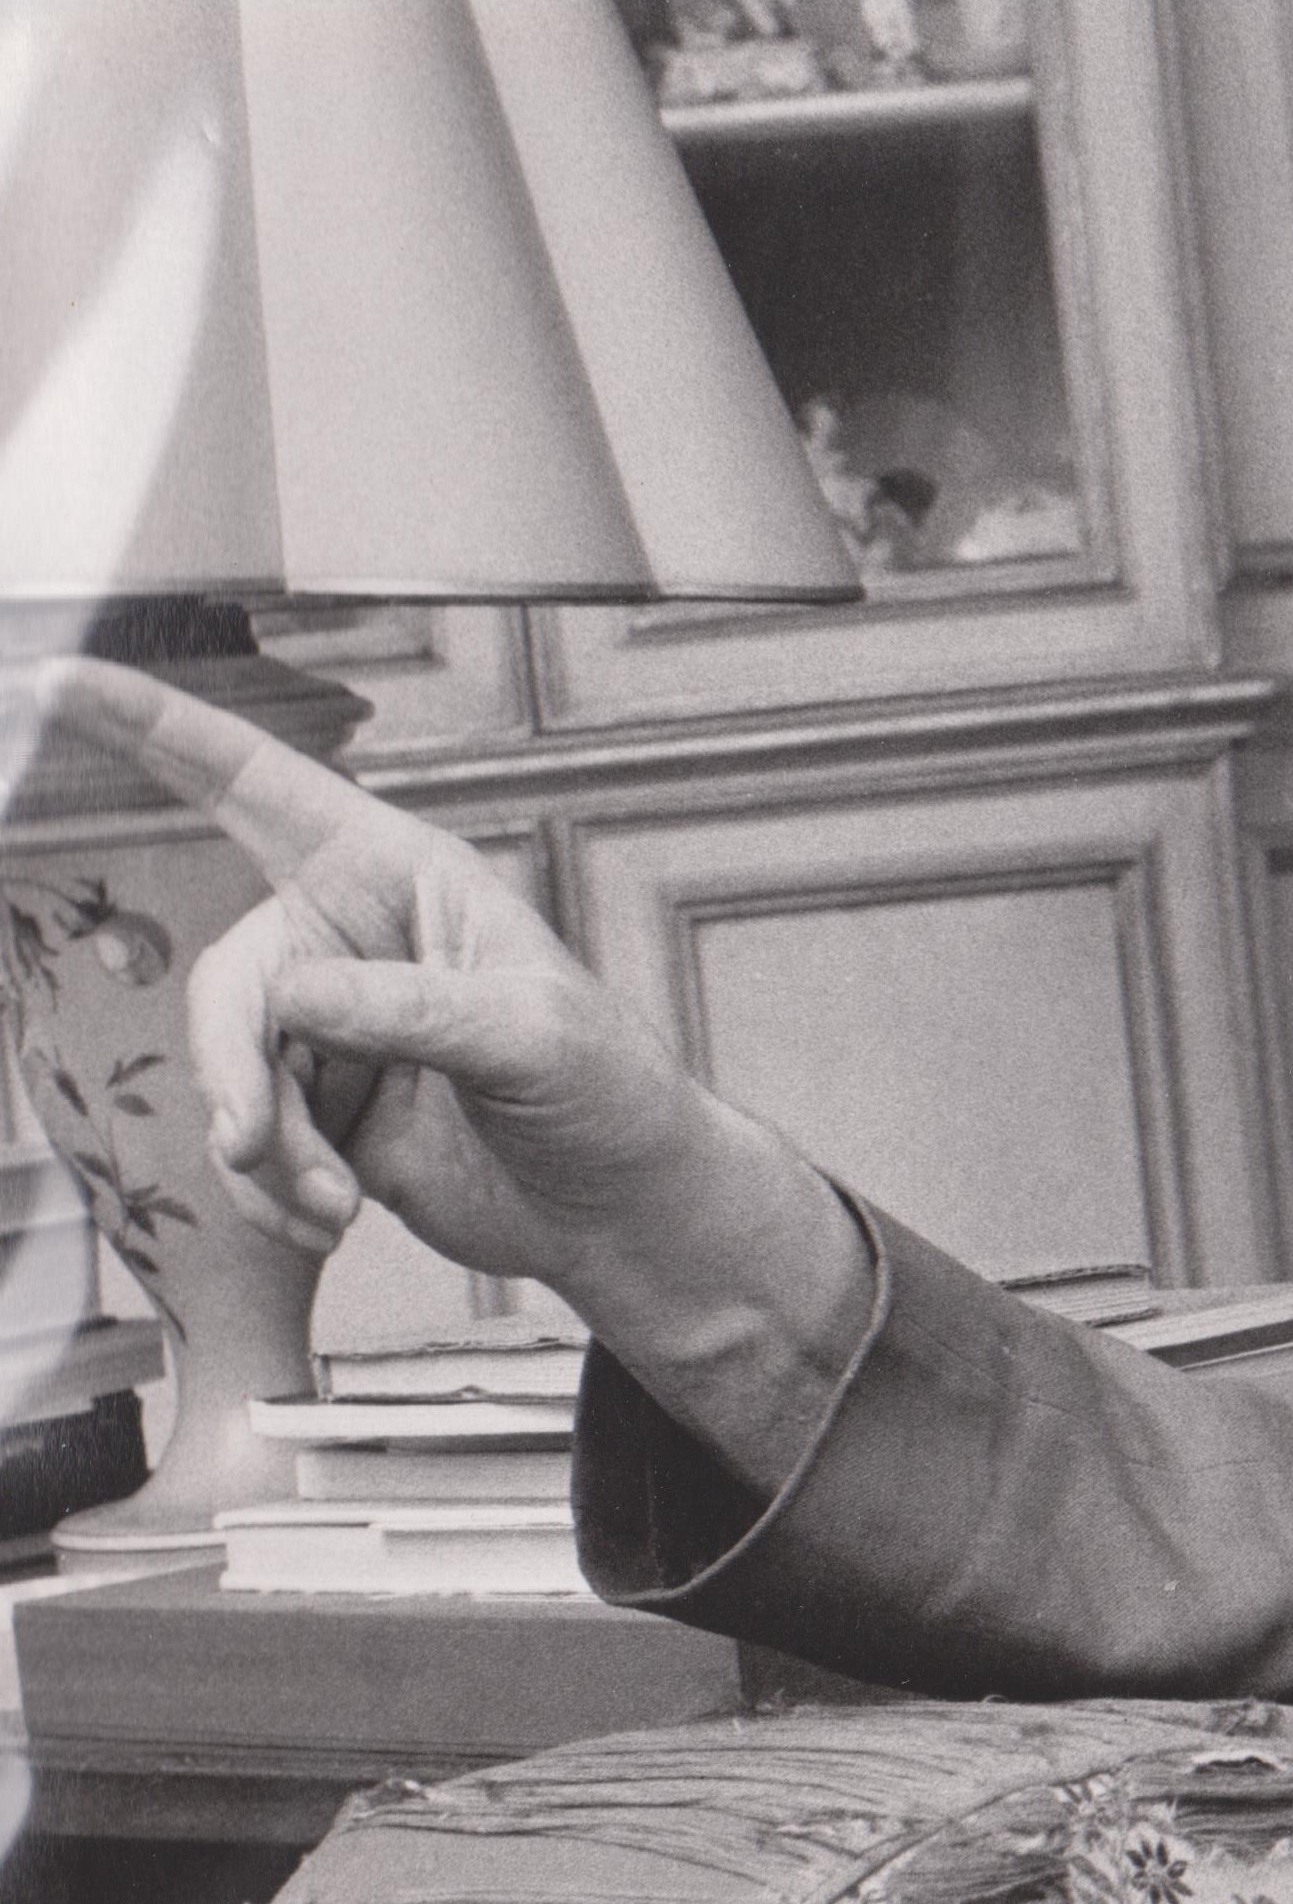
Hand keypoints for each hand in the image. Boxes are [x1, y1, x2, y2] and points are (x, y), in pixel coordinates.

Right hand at [8, 657, 869, 1484]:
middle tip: (258, 1144)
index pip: (260, 787)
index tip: (62, 680)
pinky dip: (273, 1191)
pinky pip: (247, 1142)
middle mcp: (351, 940)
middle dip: (234, 1071)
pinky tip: (330, 1222)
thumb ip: (409, 1010)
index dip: (159, 731)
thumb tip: (295, 999)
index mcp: (403, 877)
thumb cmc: (608, 1093)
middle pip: (228, 984)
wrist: (618, 1210)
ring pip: (229, 1075)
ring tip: (335, 1205)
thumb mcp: (529, 1035)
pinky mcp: (321, 1110)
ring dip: (266, 1152)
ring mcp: (330, 1029)